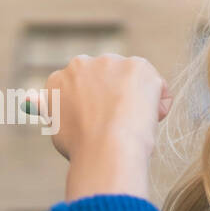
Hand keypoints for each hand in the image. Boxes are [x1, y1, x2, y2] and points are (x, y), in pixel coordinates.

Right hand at [36, 53, 172, 161]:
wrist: (106, 148)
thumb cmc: (83, 147)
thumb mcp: (57, 130)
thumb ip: (59, 112)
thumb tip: (51, 107)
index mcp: (59, 80)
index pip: (79, 86)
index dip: (94, 105)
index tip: (101, 120)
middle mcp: (81, 64)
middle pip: (106, 78)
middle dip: (115, 96)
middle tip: (120, 123)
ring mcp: (110, 63)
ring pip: (132, 81)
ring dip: (136, 100)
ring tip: (132, 125)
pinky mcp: (138, 66)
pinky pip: (156, 86)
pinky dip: (158, 104)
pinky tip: (149, 120)